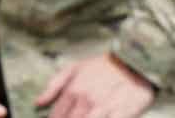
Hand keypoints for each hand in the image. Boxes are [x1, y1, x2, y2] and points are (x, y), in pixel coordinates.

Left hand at [36, 53, 155, 117]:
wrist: (136, 61)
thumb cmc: (104, 66)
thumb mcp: (77, 67)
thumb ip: (55, 84)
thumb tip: (38, 103)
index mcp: (74, 90)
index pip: (55, 117)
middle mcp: (86, 101)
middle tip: (76, 116)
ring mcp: (103, 108)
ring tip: (87, 116)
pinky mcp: (121, 114)